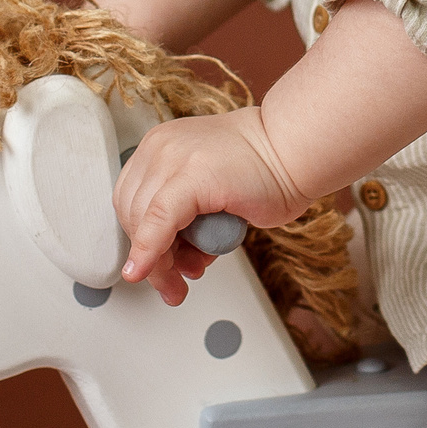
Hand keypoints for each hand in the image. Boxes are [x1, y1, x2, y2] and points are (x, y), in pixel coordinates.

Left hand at [114, 105, 308, 301]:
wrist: (296, 150)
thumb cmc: (264, 170)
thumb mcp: (207, 189)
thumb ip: (181, 217)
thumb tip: (165, 260)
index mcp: (160, 146)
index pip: (130, 202)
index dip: (141, 241)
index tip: (154, 267)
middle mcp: (161, 147)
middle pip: (131, 214)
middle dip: (151, 258)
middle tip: (172, 282)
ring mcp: (173, 157)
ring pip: (143, 223)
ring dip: (160, 263)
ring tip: (188, 275)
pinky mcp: (191, 176)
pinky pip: (158, 223)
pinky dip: (151, 252)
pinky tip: (149, 272)